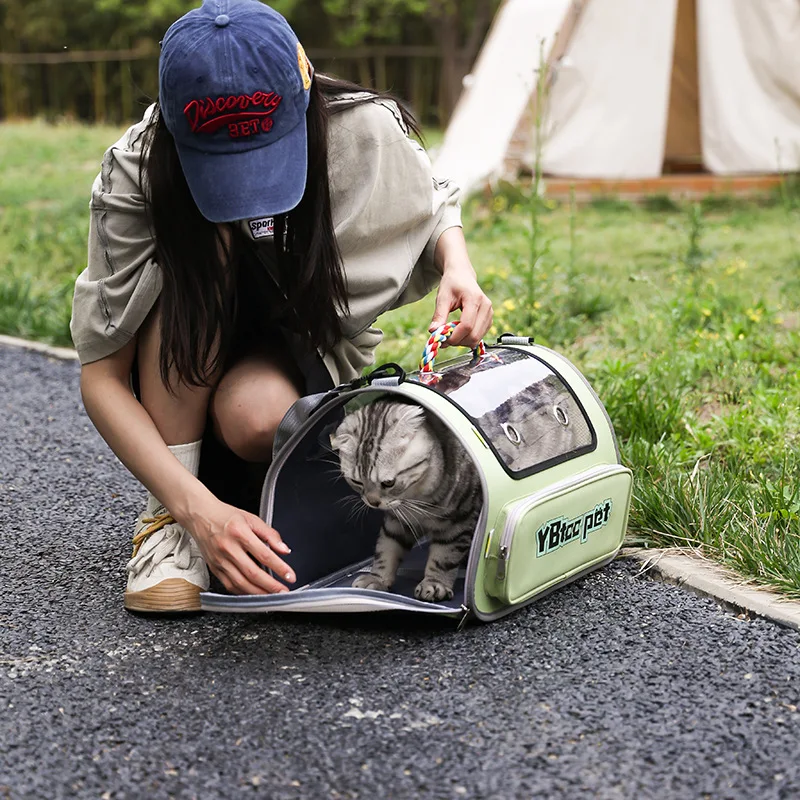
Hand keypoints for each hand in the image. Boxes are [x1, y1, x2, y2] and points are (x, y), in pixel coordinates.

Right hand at [184, 499, 294, 594]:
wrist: (200, 516)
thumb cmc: (226, 517)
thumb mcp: (252, 519)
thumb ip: (270, 534)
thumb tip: (285, 550)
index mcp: (240, 533)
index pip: (264, 555)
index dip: (279, 567)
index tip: (290, 576)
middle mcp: (228, 548)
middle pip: (252, 573)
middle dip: (271, 586)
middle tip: (284, 592)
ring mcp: (219, 560)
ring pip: (240, 583)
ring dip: (258, 593)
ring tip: (272, 596)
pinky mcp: (214, 569)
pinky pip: (230, 585)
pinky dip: (243, 592)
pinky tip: (254, 593)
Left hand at [430, 228, 492, 347]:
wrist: (462, 275)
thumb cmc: (452, 284)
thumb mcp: (442, 297)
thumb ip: (439, 315)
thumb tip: (433, 331)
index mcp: (475, 299)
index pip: (467, 326)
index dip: (454, 337)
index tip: (441, 340)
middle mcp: (486, 307)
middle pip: (474, 335)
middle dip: (457, 341)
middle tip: (444, 339)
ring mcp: (489, 314)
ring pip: (477, 339)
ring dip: (462, 342)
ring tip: (450, 334)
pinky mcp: (489, 320)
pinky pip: (479, 337)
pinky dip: (467, 339)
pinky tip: (458, 332)